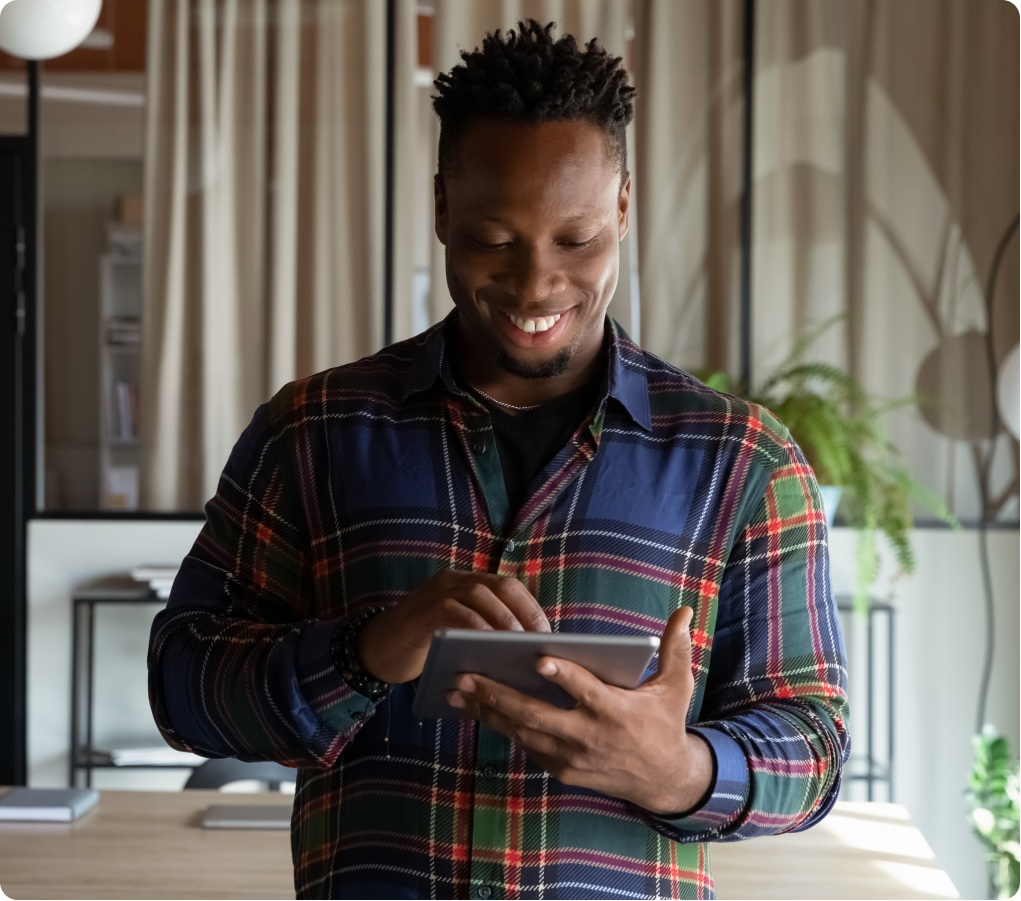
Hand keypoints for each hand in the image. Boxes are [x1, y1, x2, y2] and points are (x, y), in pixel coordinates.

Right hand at [358, 569, 549, 683]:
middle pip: (500, 586)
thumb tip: (526, 652)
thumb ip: (485, 632)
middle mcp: (454, 581)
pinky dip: (475, 628)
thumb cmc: (425, 648)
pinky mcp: (423, 610)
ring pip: (479, 594)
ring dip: (503, 620)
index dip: (531, 607)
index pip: (508, 587)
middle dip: (523, 612)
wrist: (377, 651)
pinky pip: (454, 612)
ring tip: (518, 646)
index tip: (548, 634)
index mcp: (467, 584)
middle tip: (538, 641)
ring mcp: (437, 592)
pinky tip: (488, 647)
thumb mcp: (460, 636)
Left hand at [448, 606, 711, 814]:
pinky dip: (501, 726)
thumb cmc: (666, 723)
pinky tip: (477, 708)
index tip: (540, 658)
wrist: (663, 781)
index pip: (587, 691)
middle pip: (538, 715)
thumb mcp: (677, 687)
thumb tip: (684, 610)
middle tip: (468, 674)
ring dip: (489, 711)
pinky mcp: (561, 769)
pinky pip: (525, 745)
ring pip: (523, 732)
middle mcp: (589, 737)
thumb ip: (676, 648)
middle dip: (499, 695)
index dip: (565, 675)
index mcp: (617, 711)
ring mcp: (571, 757)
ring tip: (459, 689)